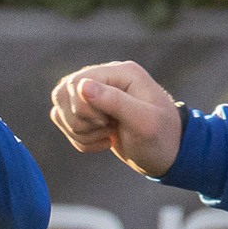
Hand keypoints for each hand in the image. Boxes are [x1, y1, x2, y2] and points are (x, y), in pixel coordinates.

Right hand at [48, 61, 183, 177]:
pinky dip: (79, 139)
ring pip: (60, 108)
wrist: (167, 156)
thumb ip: (115, 102)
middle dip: (81, 121)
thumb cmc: (162, 137)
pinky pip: (64, 122)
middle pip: (63, 93)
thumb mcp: (144, 122)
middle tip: (108, 128)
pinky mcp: (88, 112)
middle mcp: (105, 78)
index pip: (78, 83)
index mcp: (121, 72)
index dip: (84, 108)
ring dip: (79, 132)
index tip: (107, 123)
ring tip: (107, 135)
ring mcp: (94, 94)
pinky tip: (104, 141)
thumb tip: (82, 86)